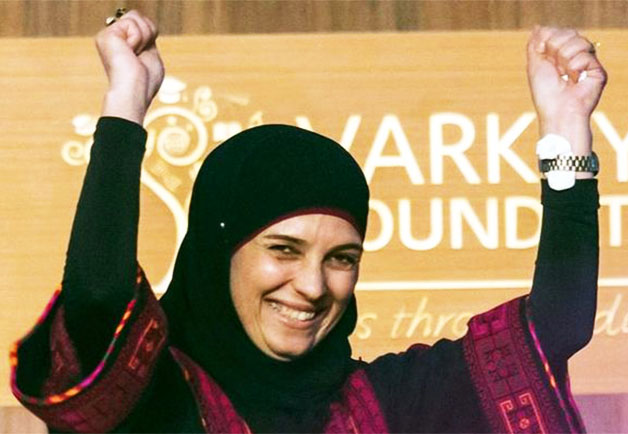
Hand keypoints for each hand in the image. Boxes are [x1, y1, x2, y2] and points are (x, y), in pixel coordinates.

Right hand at [96, 10, 164, 123]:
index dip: (150, 36)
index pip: (143, 23)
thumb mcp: (151, 55)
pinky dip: (138, 39)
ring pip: (135, 16)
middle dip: (148, 34)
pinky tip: (130, 53)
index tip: (144, 56)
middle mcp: (113, 37)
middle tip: (139, 56)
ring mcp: (108, 35)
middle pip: (139, 16)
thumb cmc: (145, 81)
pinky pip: (131, 22)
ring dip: (143, 38)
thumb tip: (146, 24)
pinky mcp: (106, 34)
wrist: (134, 91)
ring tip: (134, 55)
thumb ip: (148, 39)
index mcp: (123, 43)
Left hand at [527, 26, 606, 157]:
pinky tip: (575, 79)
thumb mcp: (534, 65)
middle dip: (555, 49)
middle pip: (568, 32)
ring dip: (565, 58)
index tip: (542, 53)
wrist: (557, 111)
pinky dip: (575, 67)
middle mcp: (574, 57)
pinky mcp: (598, 70)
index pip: (557, 31)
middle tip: (555, 68)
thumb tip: (537, 27)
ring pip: (579, 40)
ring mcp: (587, 63)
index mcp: (559, 55)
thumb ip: (535, 44)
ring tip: (564, 75)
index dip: (547, 39)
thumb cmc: (544, 93)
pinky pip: (586, 54)